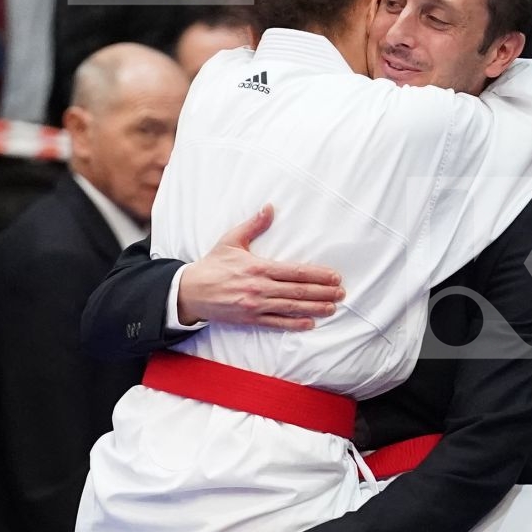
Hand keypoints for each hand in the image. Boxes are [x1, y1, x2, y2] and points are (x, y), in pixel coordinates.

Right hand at [176, 203, 343, 327]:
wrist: (190, 291)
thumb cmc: (212, 265)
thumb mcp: (231, 240)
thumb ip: (253, 225)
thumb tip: (270, 207)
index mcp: (258, 267)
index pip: (295, 271)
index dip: (317, 275)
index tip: (334, 276)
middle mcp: (259, 288)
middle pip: (297, 291)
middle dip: (322, 292)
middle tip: (341, 293)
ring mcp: (255, 305)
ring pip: (290, 307)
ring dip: (314, 308)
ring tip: (332, 308)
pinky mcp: (249, 319)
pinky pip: (276, 323)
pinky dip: (294, 324)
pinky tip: (309, 324)